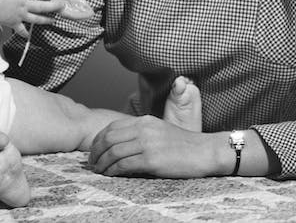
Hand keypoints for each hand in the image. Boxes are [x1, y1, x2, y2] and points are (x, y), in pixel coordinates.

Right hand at [0, 0, 63, 36]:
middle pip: (42, 6)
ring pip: (36, 19)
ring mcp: (20, 15)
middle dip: (54, 6)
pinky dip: (25, 34)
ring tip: (53, 21)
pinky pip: (21, 30)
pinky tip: (29, 36)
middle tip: (62, 6)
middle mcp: (24, 5)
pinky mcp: (14, 23)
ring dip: (46, 20)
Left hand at [88, 116, 218, 177]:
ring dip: (102, 163)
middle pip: (108, 138)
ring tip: (98, 171)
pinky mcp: (151, 160)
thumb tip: (120, 144)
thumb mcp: (159, 131)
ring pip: (113, 152)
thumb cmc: (183, 145)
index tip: (94, 150)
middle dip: (95, 151)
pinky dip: (112, 170)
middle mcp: (144, 129)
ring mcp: (147, 144)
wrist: (204, 151)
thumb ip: (141, 134)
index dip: (98, 139)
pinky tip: (110, 175)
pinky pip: (123, 165)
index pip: (112, 127)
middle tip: (91, 162)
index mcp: (144, 120)